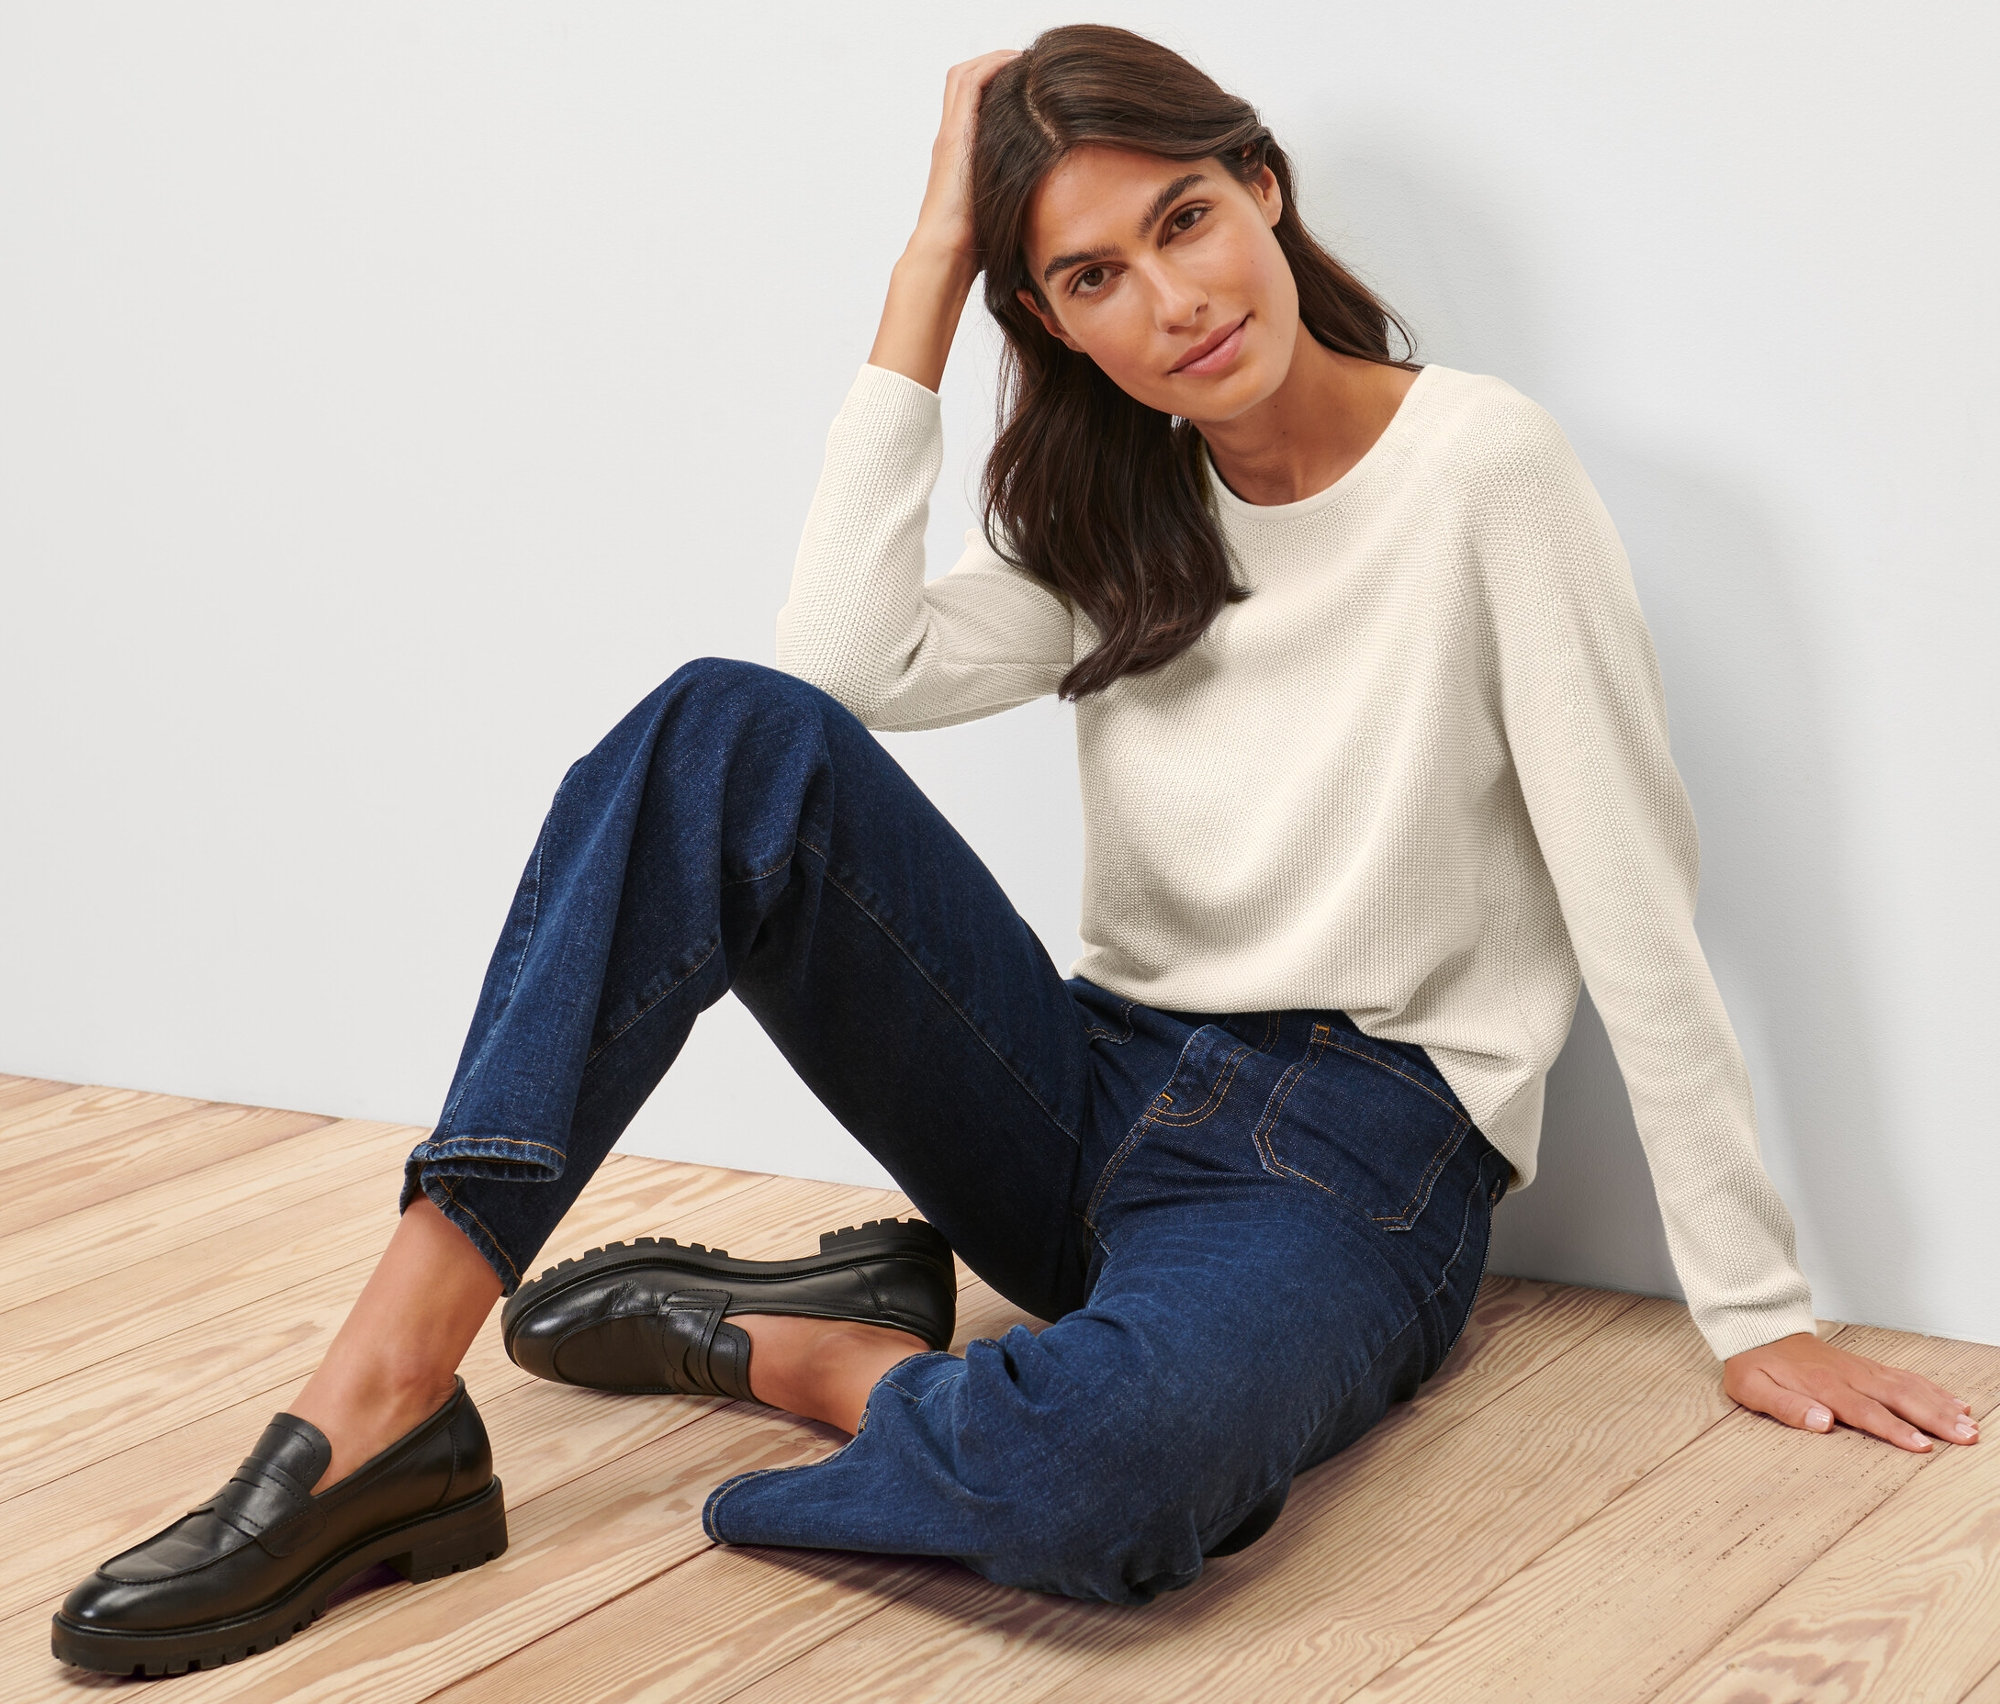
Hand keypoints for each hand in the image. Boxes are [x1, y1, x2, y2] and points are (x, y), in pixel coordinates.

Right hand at [907, 49, 1020, 266]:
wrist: (947, 256)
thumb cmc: (977, 245)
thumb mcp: (1006, 208)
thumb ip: (1020, 191)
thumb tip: (1058, 196)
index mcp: (962, 154)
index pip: (973, 103)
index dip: (998, 84)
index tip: (1031, 84)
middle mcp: (952, 139)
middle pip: (966, 80)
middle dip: (996, 65)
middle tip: (1029, 64)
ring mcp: (951, 135)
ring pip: (964, 75)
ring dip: (995, 60)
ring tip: (1025, 60)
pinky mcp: (954, 137)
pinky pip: (970, 83)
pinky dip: (992, 67)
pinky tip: (1018, 67)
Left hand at [1724, 1331, 1980, 1452]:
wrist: (1759, 1329)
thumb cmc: (1756, 1364)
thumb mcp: (1754, 1389)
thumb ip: (1787, 1407)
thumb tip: (1821, 1422)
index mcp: (1824, 1387)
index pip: (1867, 1412)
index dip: (1895, 1430)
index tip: (1923, 1445)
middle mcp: (1850, 1376)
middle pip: (1899, 1398)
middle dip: (1935, 1419)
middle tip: (1966, 1437)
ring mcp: (1861, 1369)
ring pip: (1908, 1387)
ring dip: (1940, 1405)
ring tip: (1969, 1424)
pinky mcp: (1866, 1367)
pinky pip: (1904, 1377)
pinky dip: (1931, 1389)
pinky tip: (1952, 1401)